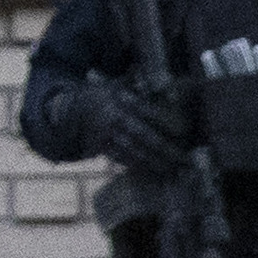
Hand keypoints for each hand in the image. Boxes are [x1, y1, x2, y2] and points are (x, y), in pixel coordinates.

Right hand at [77, 78, 192, 178]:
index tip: (184, 131)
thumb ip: (140, 85)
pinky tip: (156, 173)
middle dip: (166, 149)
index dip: (166, 121)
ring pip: (135, 152)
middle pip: (144, 136)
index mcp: (120, 100)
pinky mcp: (103, 149)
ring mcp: (107, 136)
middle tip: (185, 159)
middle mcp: (114, 119)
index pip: (147, 111)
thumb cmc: (104, 95)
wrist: (72, 111)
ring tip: (175, 171)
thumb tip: (168, 84)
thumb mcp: (118, 84)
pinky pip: (124, 160)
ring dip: (156, 163)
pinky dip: (141, 168)